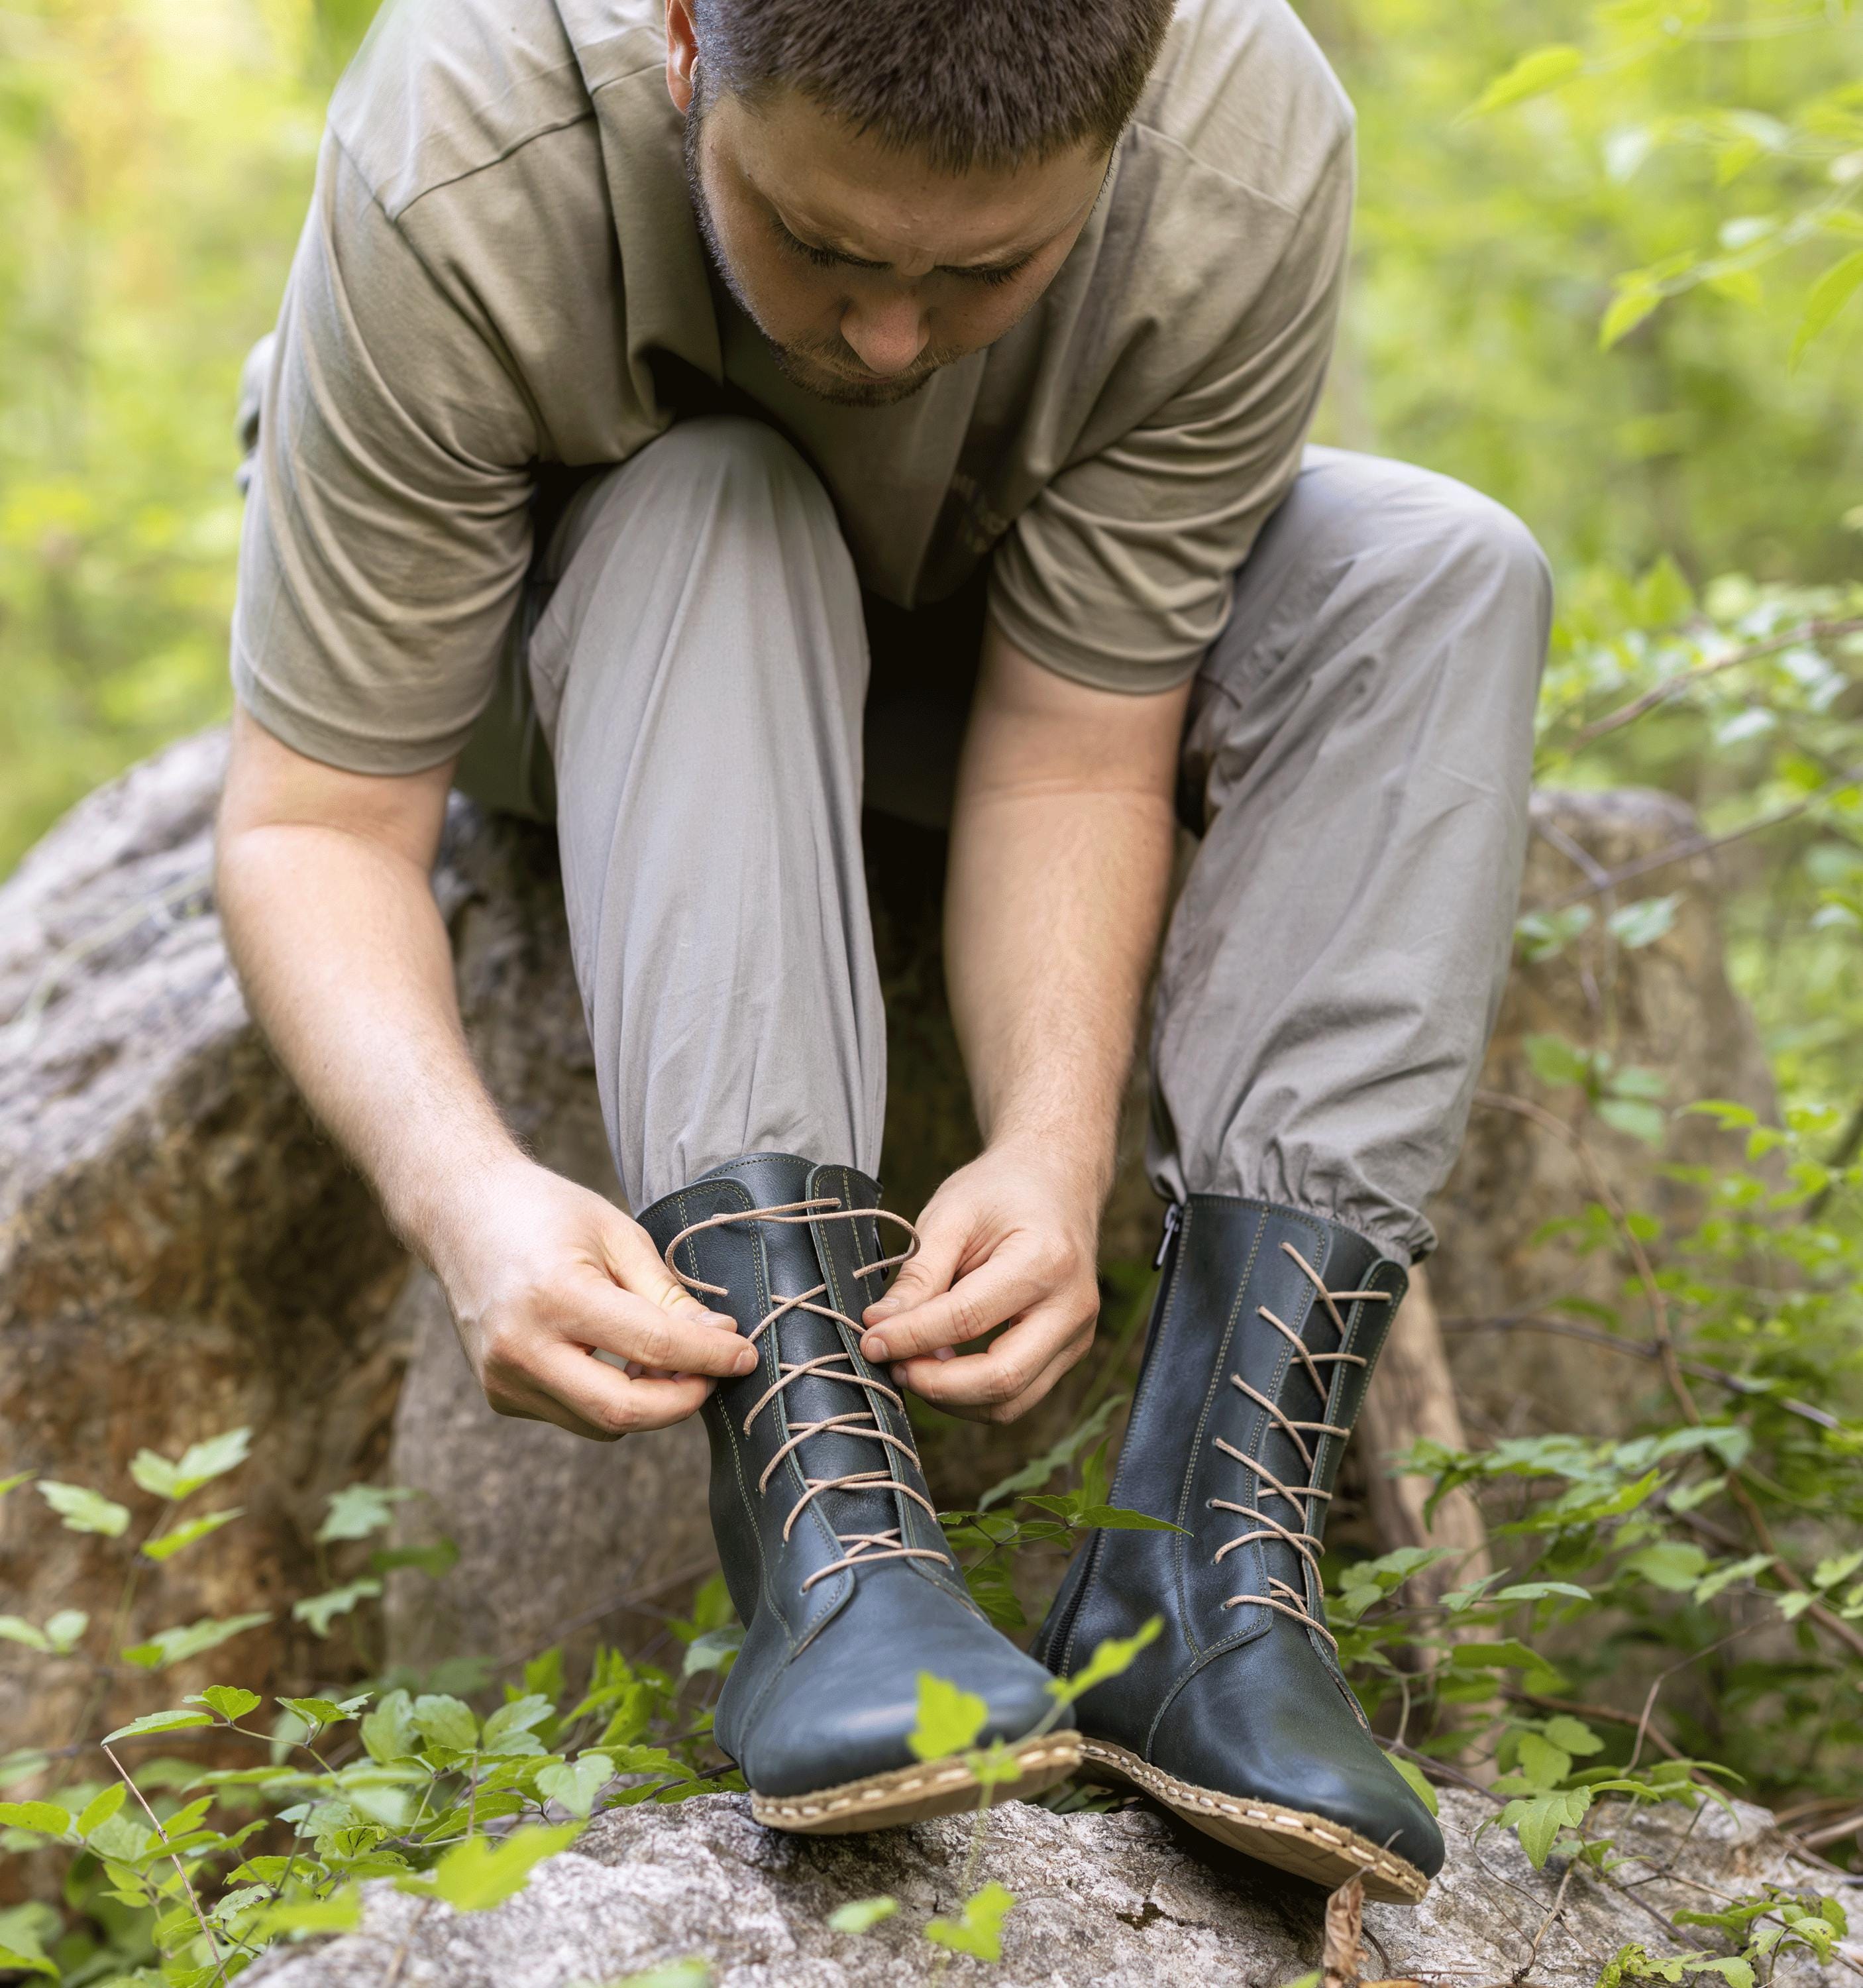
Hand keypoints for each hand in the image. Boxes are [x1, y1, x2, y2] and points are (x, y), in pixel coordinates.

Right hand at [426, 1157, 756, 1439]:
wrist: (460, 1214)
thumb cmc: (545, 1212)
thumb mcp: (617, 1235)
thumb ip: (668, 1295)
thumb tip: (722, 1339)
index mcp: (555, 1295)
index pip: (653, 1347)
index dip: (711, 1357)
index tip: (746, 1355)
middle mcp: (521, 1346)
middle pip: (623, 1411)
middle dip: (684, 1401)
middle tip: (715, 1374)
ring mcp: (503, 1378)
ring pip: (601, 1422)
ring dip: (647, 1401)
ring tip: (665, 1357)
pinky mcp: (498, 1394)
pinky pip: (573, 1414)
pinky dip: (607, 1397)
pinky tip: (611, 1356)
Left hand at [858, 1141, 1101, 1422]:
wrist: (1057, 1181)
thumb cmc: (1001, 1191)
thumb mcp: (950, 1215)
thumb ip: (918, 1275)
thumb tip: (877, 1328)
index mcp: (1045, 1260)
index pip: (967, 1319)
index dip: (910, 1337)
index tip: (869, 1340)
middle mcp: (1072, 1307)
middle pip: (1001, 1379)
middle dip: (935, 1385)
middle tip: (891, 1365)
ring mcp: (1078, 1336)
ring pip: (1011, 1402)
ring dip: (952, 1397)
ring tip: (911, 1364)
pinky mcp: (1070, 1352)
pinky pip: (1019, 1395)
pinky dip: (972, 1393)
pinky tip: (941, 1365)